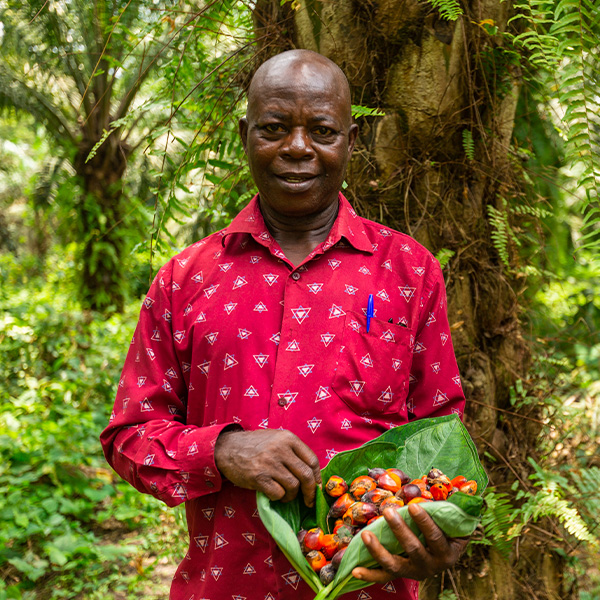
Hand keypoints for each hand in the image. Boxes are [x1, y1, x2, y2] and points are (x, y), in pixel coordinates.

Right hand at [214, 428, 321, 506]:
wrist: (227, 448)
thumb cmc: (255, 445)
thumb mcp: (276, 439)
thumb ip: (293, 451)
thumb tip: (313, 474)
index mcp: (288, 438)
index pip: (312, 460)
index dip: (317, 476)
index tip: (316, 485)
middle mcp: (280, 449)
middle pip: (306, 475)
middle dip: (310, 491)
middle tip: (308, 500)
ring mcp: (269, 463)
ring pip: (293, 486)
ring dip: (291, 495)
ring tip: (285, 494)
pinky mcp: (259, 477)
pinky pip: (278, 494)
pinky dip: (279, 497)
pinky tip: (273, 493)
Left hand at [352, 503, 468, 581]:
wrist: (443, 556)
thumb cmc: (448, 532)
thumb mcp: (455, 523)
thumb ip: (453, 508)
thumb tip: (457, 486)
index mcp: (447, 552)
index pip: (435, 537)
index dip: (425, 522)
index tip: (414, 506)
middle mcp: (431, 566)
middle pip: (414, 549)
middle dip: (400, 530)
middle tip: (388, 511)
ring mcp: (414, 572)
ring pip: (395, 564)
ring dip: (379, 550)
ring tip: (365, 534)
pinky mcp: (400, 575)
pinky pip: (383, 576)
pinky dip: (369, 574)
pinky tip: (355, 570)